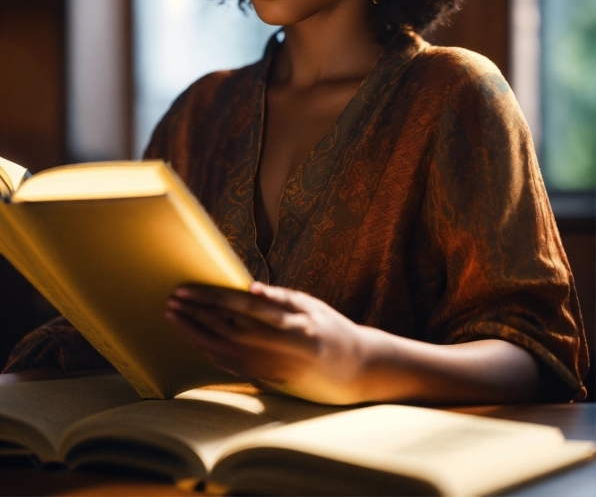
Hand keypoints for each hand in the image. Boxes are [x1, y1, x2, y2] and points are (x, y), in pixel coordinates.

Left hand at [165, 282, 366, 403]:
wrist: (357, 370)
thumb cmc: (334, 330)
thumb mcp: (313, 306)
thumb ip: (281, 298)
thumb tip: (249, 289)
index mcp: (292, 323)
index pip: (242, 308)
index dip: (211, 299)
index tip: (186, 291)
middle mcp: (280, 347)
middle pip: (227, 331)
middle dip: (195, 316)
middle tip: (171, 303)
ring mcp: (273, 368)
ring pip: (226, 352)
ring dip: (196, 336)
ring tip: (175, 320)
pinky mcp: (270, 381)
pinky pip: (235, 368)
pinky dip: (212, 354)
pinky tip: (196, 342)